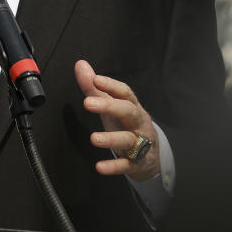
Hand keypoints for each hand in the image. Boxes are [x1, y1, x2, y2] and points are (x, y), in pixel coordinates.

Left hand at [74, 59, 159, 181]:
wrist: (150, 157)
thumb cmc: (126, 125)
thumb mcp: (111, 106)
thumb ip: (95, 87)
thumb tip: (80, 65)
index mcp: (132, 107)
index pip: (125, 93)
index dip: (111, 85)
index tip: (95, 79)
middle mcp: (138, 123)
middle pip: (128, 112)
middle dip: (110, 106)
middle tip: (88, 103)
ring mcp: (139, 144)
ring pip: (128, 139)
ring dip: (111, 138)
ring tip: (94, 138)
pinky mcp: (135, 163)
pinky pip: (125, 165)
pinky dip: (113, 166)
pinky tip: (100, 167)